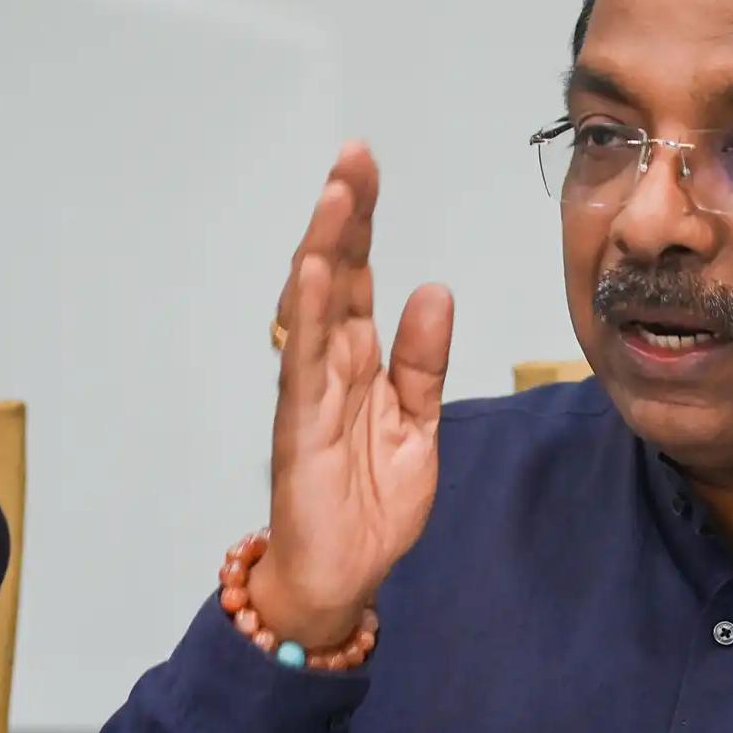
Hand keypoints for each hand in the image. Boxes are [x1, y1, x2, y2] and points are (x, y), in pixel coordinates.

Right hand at [248, 141, 453, 646]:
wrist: (344, 576)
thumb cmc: (372, 500)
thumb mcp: (417, 422)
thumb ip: (423, 361)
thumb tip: (435, 291)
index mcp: (360, 360)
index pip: (357, 277)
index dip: (361, 223)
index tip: (365, 168)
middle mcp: (329, 363)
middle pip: (334, 276)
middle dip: (342, 215)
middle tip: (354, 157)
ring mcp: (310, 390)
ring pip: (313, 306)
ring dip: (323, 247)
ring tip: (336, 194)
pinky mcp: (298, 424)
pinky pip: (303, 361)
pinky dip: (307, 314)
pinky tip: (312, 271)